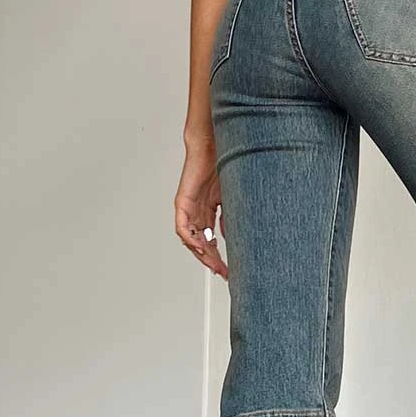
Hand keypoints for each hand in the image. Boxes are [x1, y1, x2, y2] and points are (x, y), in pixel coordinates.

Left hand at [175, 141, 228, 277]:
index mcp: (209, 210)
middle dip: (212, 260)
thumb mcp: (232, 197)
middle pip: (201, 243)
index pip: (212, 240)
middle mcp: (197, 211)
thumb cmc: (223, 162)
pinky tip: (201, 246)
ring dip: (202, 253)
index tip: (228, 269)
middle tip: (223, 272)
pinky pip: (183, 227)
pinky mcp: (182, 202)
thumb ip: (231, 217)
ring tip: (214, 263)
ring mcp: (189, 208)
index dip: (219, 256)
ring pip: (190, 239)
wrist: (214, 144)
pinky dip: (191, 239)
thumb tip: (232, 236)